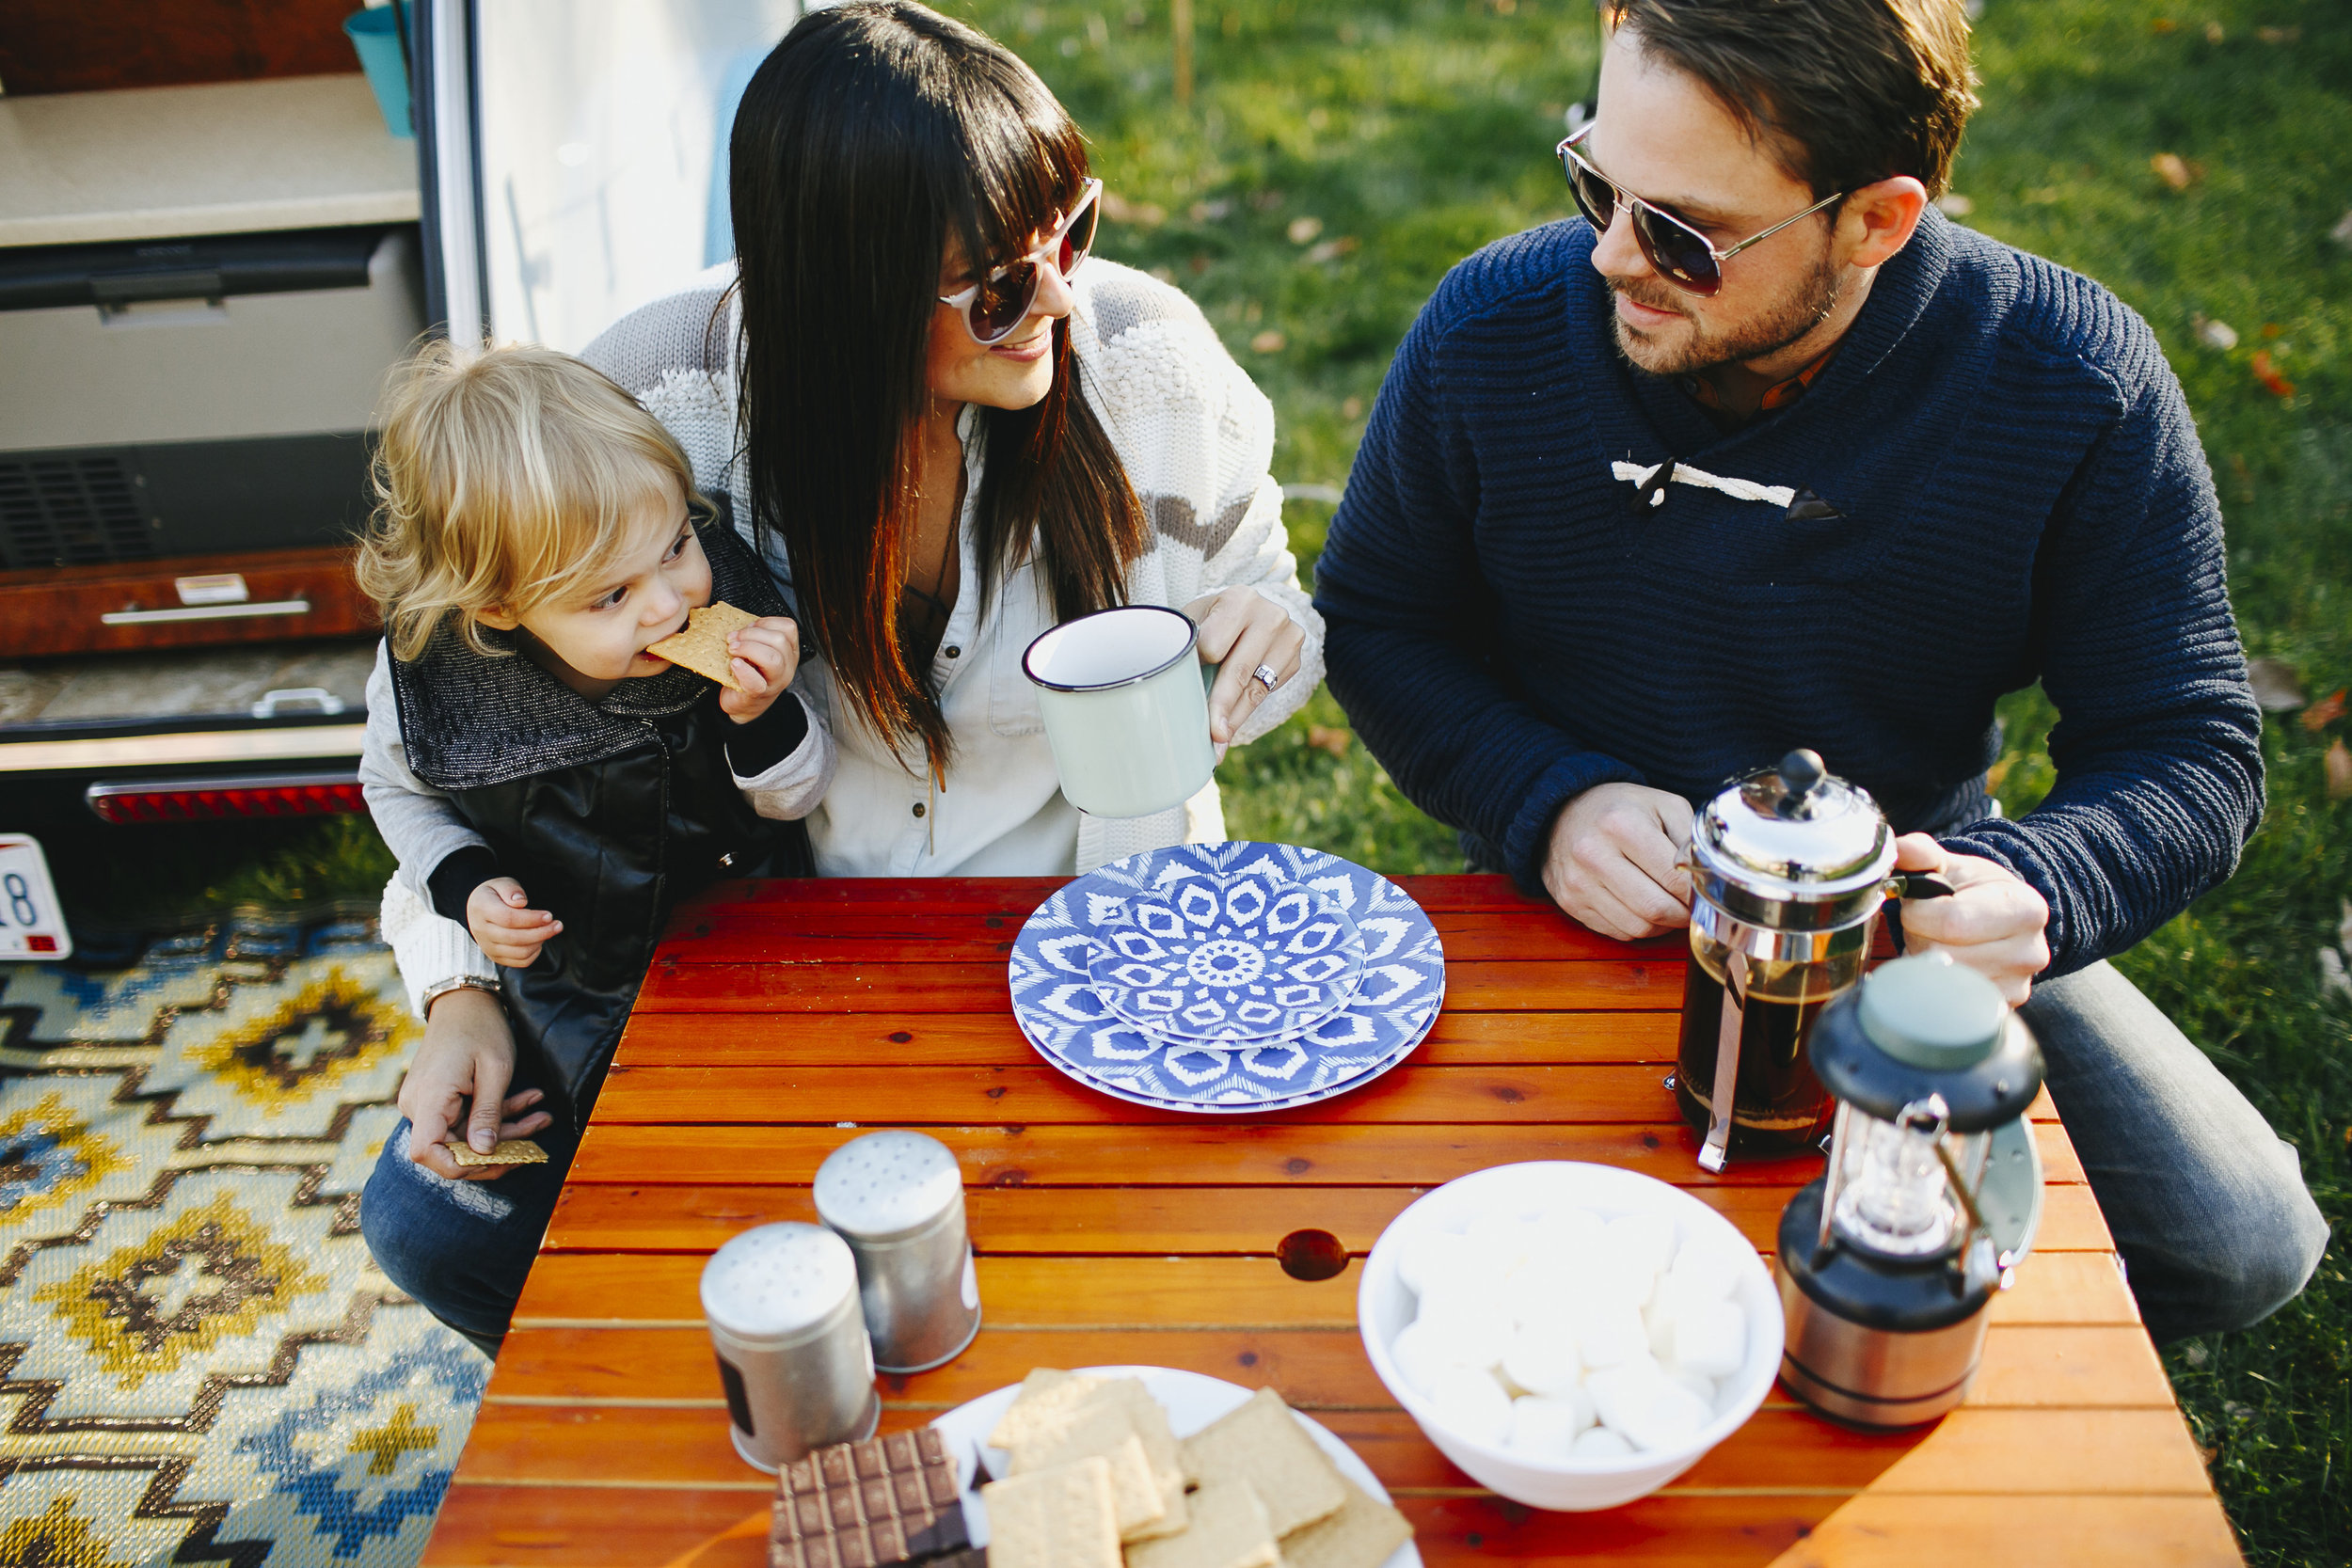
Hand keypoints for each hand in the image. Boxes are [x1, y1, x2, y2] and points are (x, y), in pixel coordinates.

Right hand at [398, 986, 551, 1179]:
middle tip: (537, 1138)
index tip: (498, 1158)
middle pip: (454, 1147)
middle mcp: (419, 1105)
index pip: (427, 1152)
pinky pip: (466, 1118)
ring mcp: (427, 1103)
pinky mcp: (438, 1100)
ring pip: (466, 1133)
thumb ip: (489, 1114)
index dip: (459, 1165)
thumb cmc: (481, 1027)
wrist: (465, 1000)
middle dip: (499, 1147)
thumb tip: (485, 1153)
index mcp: (428, 1098)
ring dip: (506, 1128)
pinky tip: (531, 1102)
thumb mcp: (495, 1070)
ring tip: (543, 1115)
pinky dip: (497, 1114)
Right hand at [467, 877, 560, 968]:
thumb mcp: (501, 883)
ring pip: (519, 953)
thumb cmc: (494, 895)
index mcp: (482, 909)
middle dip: (542, 932)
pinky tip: (539, 941)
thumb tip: (520, 901)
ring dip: (540, 942)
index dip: (532, 919)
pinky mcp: (496, 957)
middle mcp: (482, 931)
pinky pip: (519, 962)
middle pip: (515, 938)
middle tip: (557, 925)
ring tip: (549, 930)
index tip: (549, 915)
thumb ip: (511, 890)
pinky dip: (534, 953)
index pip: (508, 919)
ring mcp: (488, 946)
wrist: (478, 909)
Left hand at [719, 616, 802, 724]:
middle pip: (780, 640)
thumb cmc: (749, 673)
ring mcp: (776, 682)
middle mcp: (787, 666)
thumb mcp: (758, 651)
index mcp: (789, 652)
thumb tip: (740, 627)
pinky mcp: (759, 695)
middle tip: (733, 639)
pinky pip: (755, 682)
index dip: (766, 622)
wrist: (743, 704)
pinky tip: (734, 665)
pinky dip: (743, 670)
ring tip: (732, 650)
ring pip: (774, 659)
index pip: (788, 628)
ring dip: (748, 648)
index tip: (748, 627)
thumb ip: (756, 637)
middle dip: (752, 634)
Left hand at [1183, 588, 1306, 748]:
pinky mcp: (1296, 661)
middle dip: (1221, 708)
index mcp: (1240, 599)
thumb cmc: (1213, 620)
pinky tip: (1232, 720)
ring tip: (1218, 741)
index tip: (1181, 682)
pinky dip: (1246, 710)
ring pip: (1255, 690)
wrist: (1250, 613)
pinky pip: (1267, 694)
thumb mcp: (1197, 620)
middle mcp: (1271, 616)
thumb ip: (1188, 648)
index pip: (1213, 646)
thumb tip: (1177, 698)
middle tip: (1211, 737)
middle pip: (1238, 672)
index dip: (1196, 666)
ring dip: (1234, 719)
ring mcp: (1289, 638)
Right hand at [1542, 782, 1695, 939]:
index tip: (1704, 892)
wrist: (1564, 813)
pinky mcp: (1569, 902)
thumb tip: (1706, 877)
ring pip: (1638, 927)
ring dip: (1662, 924)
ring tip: (1668, 906)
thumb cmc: (1621, 809)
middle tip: (1690, 905)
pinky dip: (1639, 926)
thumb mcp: (1663, 806)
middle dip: (1682, 914)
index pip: (1674, 879)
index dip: (1697, 892)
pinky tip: (1642, 908)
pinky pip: (1618, 932)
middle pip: (1656, 908)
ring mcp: (1577, 882)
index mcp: (1621, 824)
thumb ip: (1690, 838)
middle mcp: (1593, 854)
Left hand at [1891, 835, 2049, 1004]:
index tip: (1920, 905)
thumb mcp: (1950, 865)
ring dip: (1926, 964)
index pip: (1952, 922)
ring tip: (1940, 945)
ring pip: (1941, 983)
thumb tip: (1899, 848)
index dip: (1920, 913)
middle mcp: (2030, 953)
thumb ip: (1921, 853)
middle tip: (1929, 928)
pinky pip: (1948, 1006)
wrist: (1999, 917)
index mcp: (2025, 909)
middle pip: (1943, 956)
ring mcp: (2018, 986)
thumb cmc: (1972, 891)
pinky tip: (1945, 968)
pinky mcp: (2001, 1009)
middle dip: (1921, 939)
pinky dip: (1936, 988)